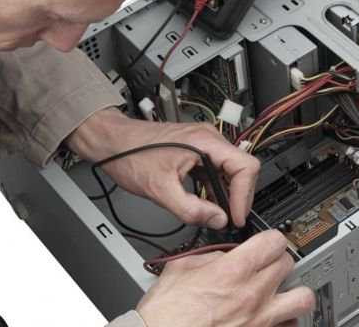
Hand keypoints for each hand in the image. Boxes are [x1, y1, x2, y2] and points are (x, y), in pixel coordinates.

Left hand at [66, 108, 259, 228]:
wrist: (113, 142)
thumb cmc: (130, 155)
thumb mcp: (160, 190)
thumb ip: (191, 209)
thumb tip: (218, 220)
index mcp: (205, 142)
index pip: (245, 167)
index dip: (243, 196)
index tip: (235, 217)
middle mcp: (209, 138)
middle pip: (242, 168)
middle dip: (237, 197)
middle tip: (227, 220)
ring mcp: (204, 142)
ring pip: (230, 170)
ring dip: (226, 194)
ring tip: (216, 214)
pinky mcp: (197, 149)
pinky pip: (217, 169)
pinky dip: (215, 188)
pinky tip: (206, 201)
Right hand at [137, 231, 315, 326]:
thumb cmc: (165, 315)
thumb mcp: (179, 269)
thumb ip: (208, 256)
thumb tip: (222, 255)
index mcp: (233, 271)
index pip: (273, 241)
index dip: (271, 238)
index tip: (266, 242)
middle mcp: (252, 294)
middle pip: (288, 264)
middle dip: (278, 260)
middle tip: (268, 265)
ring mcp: (260, 320)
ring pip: (302, 298)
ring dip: (294, 292)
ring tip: (281, 292)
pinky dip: (285, 322)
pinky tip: (272, 319)